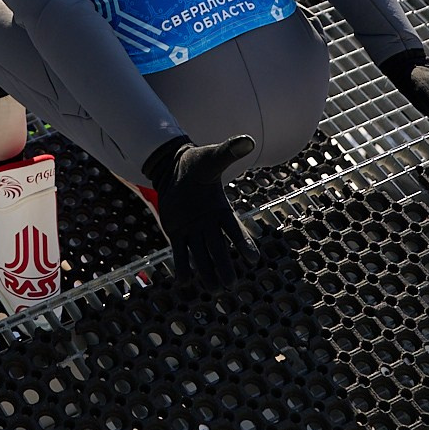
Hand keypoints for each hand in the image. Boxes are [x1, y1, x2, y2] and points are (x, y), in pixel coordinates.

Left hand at [143, 134, 258, 291]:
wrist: (175, 168)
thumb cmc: (198, 163)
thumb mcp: (212, 157)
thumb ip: (229, 151)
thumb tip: (247, 139)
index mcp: (221, 209)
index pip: (234, 229)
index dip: (243, 243)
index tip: (253, 259)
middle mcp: (209, 223)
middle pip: (218, 248)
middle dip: (224, 265)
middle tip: (230, 285)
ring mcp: (193, 229)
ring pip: (201, 254)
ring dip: (206, 271)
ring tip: (213, 290)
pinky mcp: (177, 232)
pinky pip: (180, 252)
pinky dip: (182, 266)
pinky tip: (183, 282)